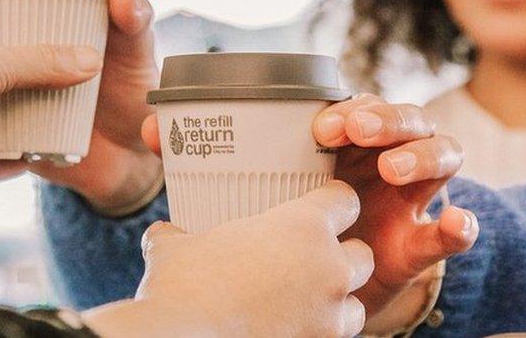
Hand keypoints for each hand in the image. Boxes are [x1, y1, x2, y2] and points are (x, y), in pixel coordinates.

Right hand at [86, 181, 371, 337]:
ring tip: (306, 303)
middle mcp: (327, 268)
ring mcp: (328, 316)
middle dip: (343, 257)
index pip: (344, 201)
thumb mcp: (174, 247)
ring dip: (336, 302)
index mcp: (302, 227)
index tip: (321, 207)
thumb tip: (162, 233)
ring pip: (356, 305)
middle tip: (313, 260)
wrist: (180, 337)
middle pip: (363, 255)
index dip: (333, 202)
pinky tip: (292, 327)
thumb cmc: (180, 286)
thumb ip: (178, 234)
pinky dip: (318, 332)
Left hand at [141, 93, 478, 332]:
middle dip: (384, 118)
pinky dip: (462, 225)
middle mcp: (379, 158)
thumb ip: (210, 158)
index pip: (356, 107)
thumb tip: (152, 131)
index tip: (321, 121)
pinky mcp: (421, 241)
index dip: (347, 106)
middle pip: (401, 120)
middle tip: (354, 131)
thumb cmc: (285, 223)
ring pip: (438, 155)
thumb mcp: (255, 189)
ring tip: (392, 171)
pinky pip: (453, 229)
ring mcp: (409, 196)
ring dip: (420, 155)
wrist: (314, 287)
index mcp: (341, 141)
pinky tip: (454, 225)